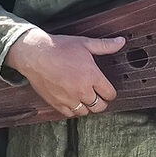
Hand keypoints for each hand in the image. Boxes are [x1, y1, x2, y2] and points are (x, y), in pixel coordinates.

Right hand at [5, 29, 122, 117]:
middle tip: (97, 95)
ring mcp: (69, 98)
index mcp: (92, 76)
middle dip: (101, 101)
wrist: (35, 54)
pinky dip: (73, 110)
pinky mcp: (56, 103)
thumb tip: (121, 42)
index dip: (110, 92)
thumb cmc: (59, 47)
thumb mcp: (84, 43)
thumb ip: (105, 45)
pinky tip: (72, 102)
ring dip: (87, 106)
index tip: (106, 89)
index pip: (110, 94)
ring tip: (84, 98)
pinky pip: (70, 114)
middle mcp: (82, 90)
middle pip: (99, 106)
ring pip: (85, 112)